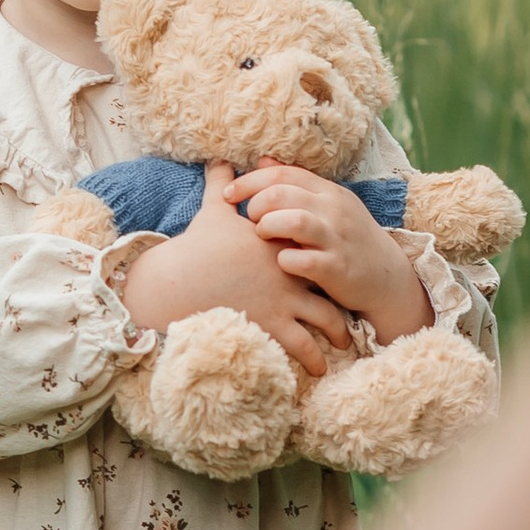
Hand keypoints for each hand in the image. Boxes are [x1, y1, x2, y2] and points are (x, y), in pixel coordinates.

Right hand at [119, 169, 355, 377]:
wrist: (179, 281)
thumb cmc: (196, 247)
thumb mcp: (212, 210)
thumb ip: (220, 182)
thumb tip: (216, 159)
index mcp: (282, 241)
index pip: (316, 245)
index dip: (330, 253)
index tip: (340, 264)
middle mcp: (290, 269)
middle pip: (329, 283)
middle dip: (342, 297)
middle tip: (350, 307)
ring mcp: (284, 299)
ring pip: (324, 319)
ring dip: (335, 334)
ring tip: (340, 346)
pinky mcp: (273, 325)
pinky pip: (302, 346)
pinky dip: (313, 359)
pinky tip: (318, 370)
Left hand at [233, 161, 432, 339]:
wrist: (388, 277)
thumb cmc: (348, 240)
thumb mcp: (328, 206)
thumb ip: (296, 185)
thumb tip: (261, 161)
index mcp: (328, 192)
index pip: (282, 174)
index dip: (249, 181)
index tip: (228, 194)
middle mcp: (333, 210)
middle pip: (281, 193)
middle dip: (256, 205)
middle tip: (251, 220)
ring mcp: (337, 239)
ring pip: (293, 221)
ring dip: (268, 227)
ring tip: (263, 237)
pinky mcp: (338, 269)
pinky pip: (303, 261)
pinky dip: (285, 260)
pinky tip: (281, 262)